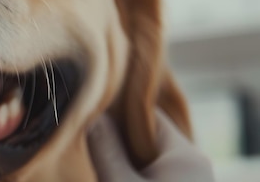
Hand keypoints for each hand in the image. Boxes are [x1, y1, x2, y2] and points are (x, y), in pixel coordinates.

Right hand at [87, 110, 214, 181]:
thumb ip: (106, 149)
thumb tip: (93, 116)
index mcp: (186, 154)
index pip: (148, 115)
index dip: (118, 114)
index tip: (92, 116)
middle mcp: (197, 164)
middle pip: (150, 137)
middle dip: (121, 141)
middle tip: (91, 143)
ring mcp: (195, 181)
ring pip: (154, 159)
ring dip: (129, 161)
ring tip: (102, 162)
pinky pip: (161, 175)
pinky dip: (140, 175)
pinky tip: (121, 176)